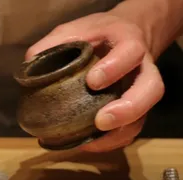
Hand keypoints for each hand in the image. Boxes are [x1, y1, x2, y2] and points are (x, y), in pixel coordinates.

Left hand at [26, 12, 164, 151]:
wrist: (123, 37)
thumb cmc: (97, 34)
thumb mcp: (75, 29)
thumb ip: (54, 43)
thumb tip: (31, 64)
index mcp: (129, 42)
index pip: (131, 52)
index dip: (115, 67)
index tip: (92, 81)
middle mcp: (143, 68)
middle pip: (152, 89)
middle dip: (129, 108)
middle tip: (101, 121)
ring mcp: (142, 92)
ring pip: (144, 115)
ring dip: (120, 133)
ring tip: (92, 143)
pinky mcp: (136, 111)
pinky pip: (132, 130)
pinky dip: (113, 142)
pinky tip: (89, 146)